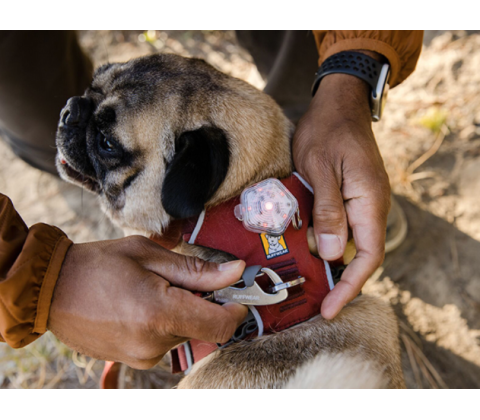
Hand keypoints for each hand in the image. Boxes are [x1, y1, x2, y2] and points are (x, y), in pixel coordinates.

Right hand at [48, 236, 247, 368]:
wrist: (51, 289)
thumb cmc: (99, 264)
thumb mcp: (150, 255)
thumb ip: (197, 270)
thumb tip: (236, 272)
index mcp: (160, 313)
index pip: (221, 325)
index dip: (236, 310)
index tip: (236, 294)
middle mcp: (154, 343)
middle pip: (203, 328)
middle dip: (202, 304)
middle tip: (179, 280)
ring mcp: (142, 356)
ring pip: (185, 334)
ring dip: (181, 313)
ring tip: (153, 291)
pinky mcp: (134, 360)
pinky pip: (165, 342)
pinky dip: (166, 324)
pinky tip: (143, 305)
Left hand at [293, 70, 390, 318]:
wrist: (338, 104)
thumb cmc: (327, 131)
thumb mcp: (321, 169)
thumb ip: (328, 211)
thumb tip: (332, 255)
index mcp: (369, 203)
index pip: (367, 258)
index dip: (349, 287)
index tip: (329, 309)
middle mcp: (372, 207)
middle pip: (360, 256)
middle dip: (338, 281)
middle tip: (310, 301)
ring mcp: (363, 202)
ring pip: (349, 243)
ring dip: (329, 263)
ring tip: (304, 281)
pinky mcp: (351, 197)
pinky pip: (342, 227)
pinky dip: (325, 242)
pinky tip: (305, 248)